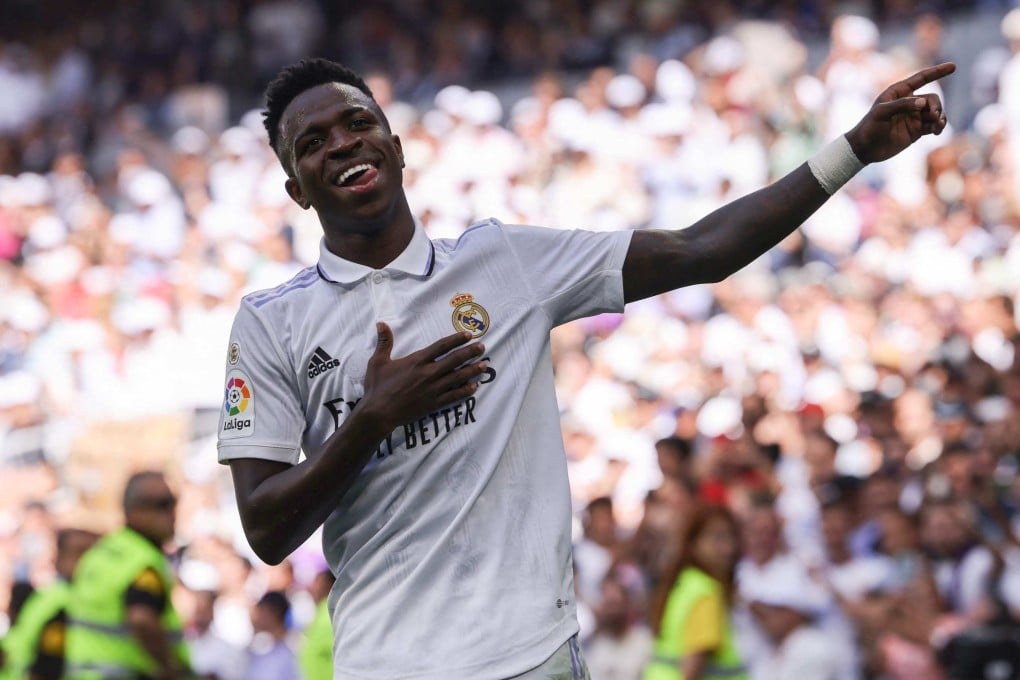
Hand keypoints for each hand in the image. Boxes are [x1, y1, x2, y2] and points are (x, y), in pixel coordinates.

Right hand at [359, 323, 486, 431]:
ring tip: (484, 365)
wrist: (379, 413)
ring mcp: (433, 389)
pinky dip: (465, 391)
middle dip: (470, 352)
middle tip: (482, 347)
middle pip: (455, 360)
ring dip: (472, 370)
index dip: (456, 339)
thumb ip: (384, 342)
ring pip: (458, 377)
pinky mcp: (434, 403)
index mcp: (417, 361)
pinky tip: (474, 387)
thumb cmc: (377, 387)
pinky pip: (454, 396)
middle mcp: (429, 373)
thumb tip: (381, 323)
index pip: (441, 346)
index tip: (468, 335)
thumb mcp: (378, 362)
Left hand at [846, 62, 954, 163]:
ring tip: (937, 126)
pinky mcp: (916, 130)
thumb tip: (923, 102)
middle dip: (936, 106)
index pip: (922, 78)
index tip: (953, 66)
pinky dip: (939, 126)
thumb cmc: (869, 127)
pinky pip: (933, 125)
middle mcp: (909, 102)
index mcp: (899, 92)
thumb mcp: (881, 113)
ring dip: (940, 117)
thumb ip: (902, 105)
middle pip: (932, 99)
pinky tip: (937, 131)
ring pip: (935, 112)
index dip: (937, 72)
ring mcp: (913, 116)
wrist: (864, 149)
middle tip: (934, 116)